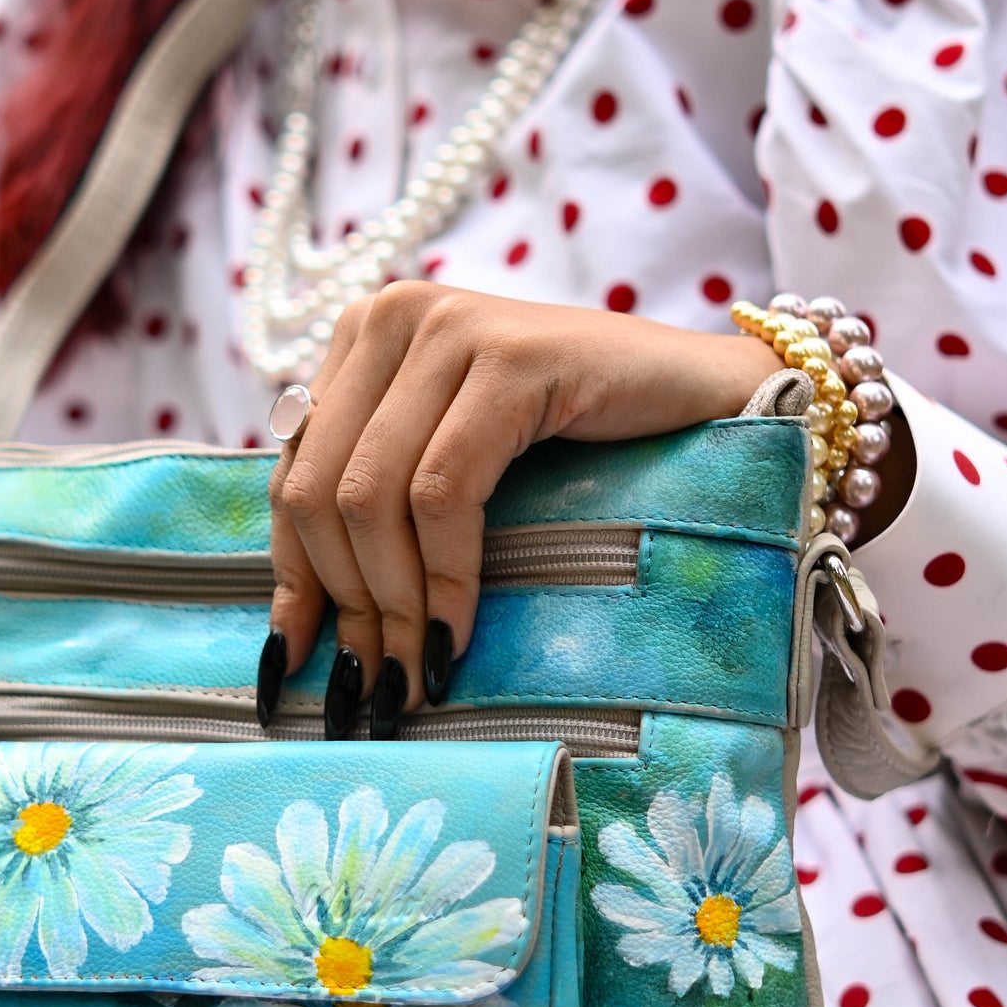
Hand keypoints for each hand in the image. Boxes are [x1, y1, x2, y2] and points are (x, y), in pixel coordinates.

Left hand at [259, 282, 781, 736]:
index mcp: (366, 337)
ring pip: (372, 496)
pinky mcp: (511, 357)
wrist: (715, 403)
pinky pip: (443, 491)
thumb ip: (379, 508)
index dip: (292, 576)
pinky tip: (454, 637)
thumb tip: (293, 628)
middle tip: (371, 691)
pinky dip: (442, 576)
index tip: (292, 664)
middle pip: (322, 490)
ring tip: (413, 680)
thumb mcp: (457, 468)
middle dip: (343, 606)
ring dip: (389, 607)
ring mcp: (452, 328)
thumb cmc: (588, 450)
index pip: (294, 473)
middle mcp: (395, 315)